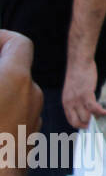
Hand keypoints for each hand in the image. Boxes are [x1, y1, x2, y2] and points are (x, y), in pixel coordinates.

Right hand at [0, 31, 42, 170]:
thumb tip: (3, 76)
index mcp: (15, 79)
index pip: (19, 43)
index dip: (0, 38)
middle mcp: (30, 95)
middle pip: (14, 69)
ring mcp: (31, 118)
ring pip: (13, 94)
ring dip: (0, 91)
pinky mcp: (26, 138)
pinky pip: (13, 115)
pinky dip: (1, 111)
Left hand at [61, 58, 105, 129]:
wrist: (79, 63)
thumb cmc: (78, 75)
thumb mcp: (73, 91)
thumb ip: (75, 100)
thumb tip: (84, 109)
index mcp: (65, 102)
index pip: (70, 120)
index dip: (79, 125)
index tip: (86, 125)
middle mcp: (69, 103)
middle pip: (77, 121)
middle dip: (86, 124)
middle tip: (94, 121)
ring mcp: (77, 99)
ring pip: (86, 116)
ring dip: (94, 118)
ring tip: (101, 113)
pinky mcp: (86, 94)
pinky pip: (93, 108)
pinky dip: (100, 112)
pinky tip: (105, 112)